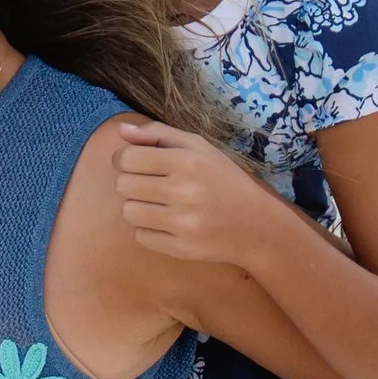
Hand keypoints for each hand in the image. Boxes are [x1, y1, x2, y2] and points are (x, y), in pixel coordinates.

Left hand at [109, 117, 284, 265]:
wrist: (256, 225)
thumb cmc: (224, 180)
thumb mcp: (199, 147)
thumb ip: (158, 134)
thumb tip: (121, 130)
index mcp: (187, 161)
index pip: (127, 158)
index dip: (124, 160)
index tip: (136, 164)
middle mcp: (184, 191)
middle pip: (123, 185)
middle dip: (131, 183)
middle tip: (150, 185)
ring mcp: (183, 222)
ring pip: (128, 212)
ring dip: (138, 207)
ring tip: (159, 205)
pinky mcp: (181, 248)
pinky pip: (140, 237)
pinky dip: (149, 230)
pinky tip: (169, 223)